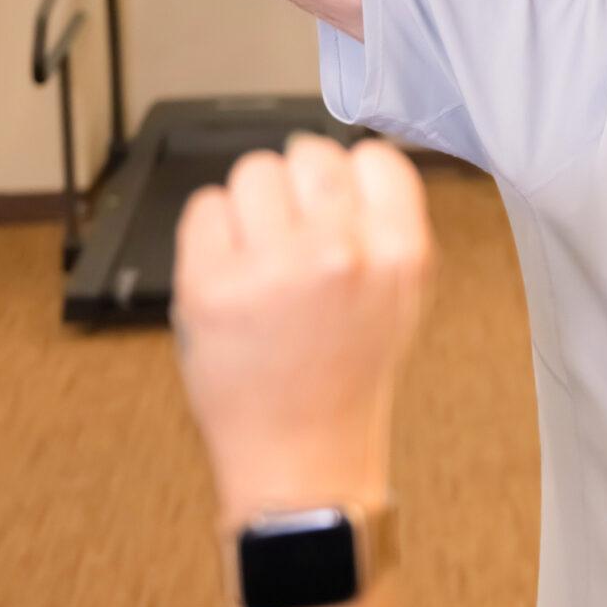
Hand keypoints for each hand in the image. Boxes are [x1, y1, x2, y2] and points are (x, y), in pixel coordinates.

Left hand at [173, 136, 434, 524]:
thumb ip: (386, 228)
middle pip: (309, 154)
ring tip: (260, 253)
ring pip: (253, 172)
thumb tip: (351, 163)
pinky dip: (212, 234)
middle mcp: (340, 253)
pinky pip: (205, 208)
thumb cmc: (347, 376)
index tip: (339, 196)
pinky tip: (232, 272)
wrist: (303, 453)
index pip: (375, 157)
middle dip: (298, 184)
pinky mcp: (211, 283)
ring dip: (252, 206)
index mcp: (399, 256)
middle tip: (293, 227)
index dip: (352, 173)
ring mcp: (273, 267)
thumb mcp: (401, 298)